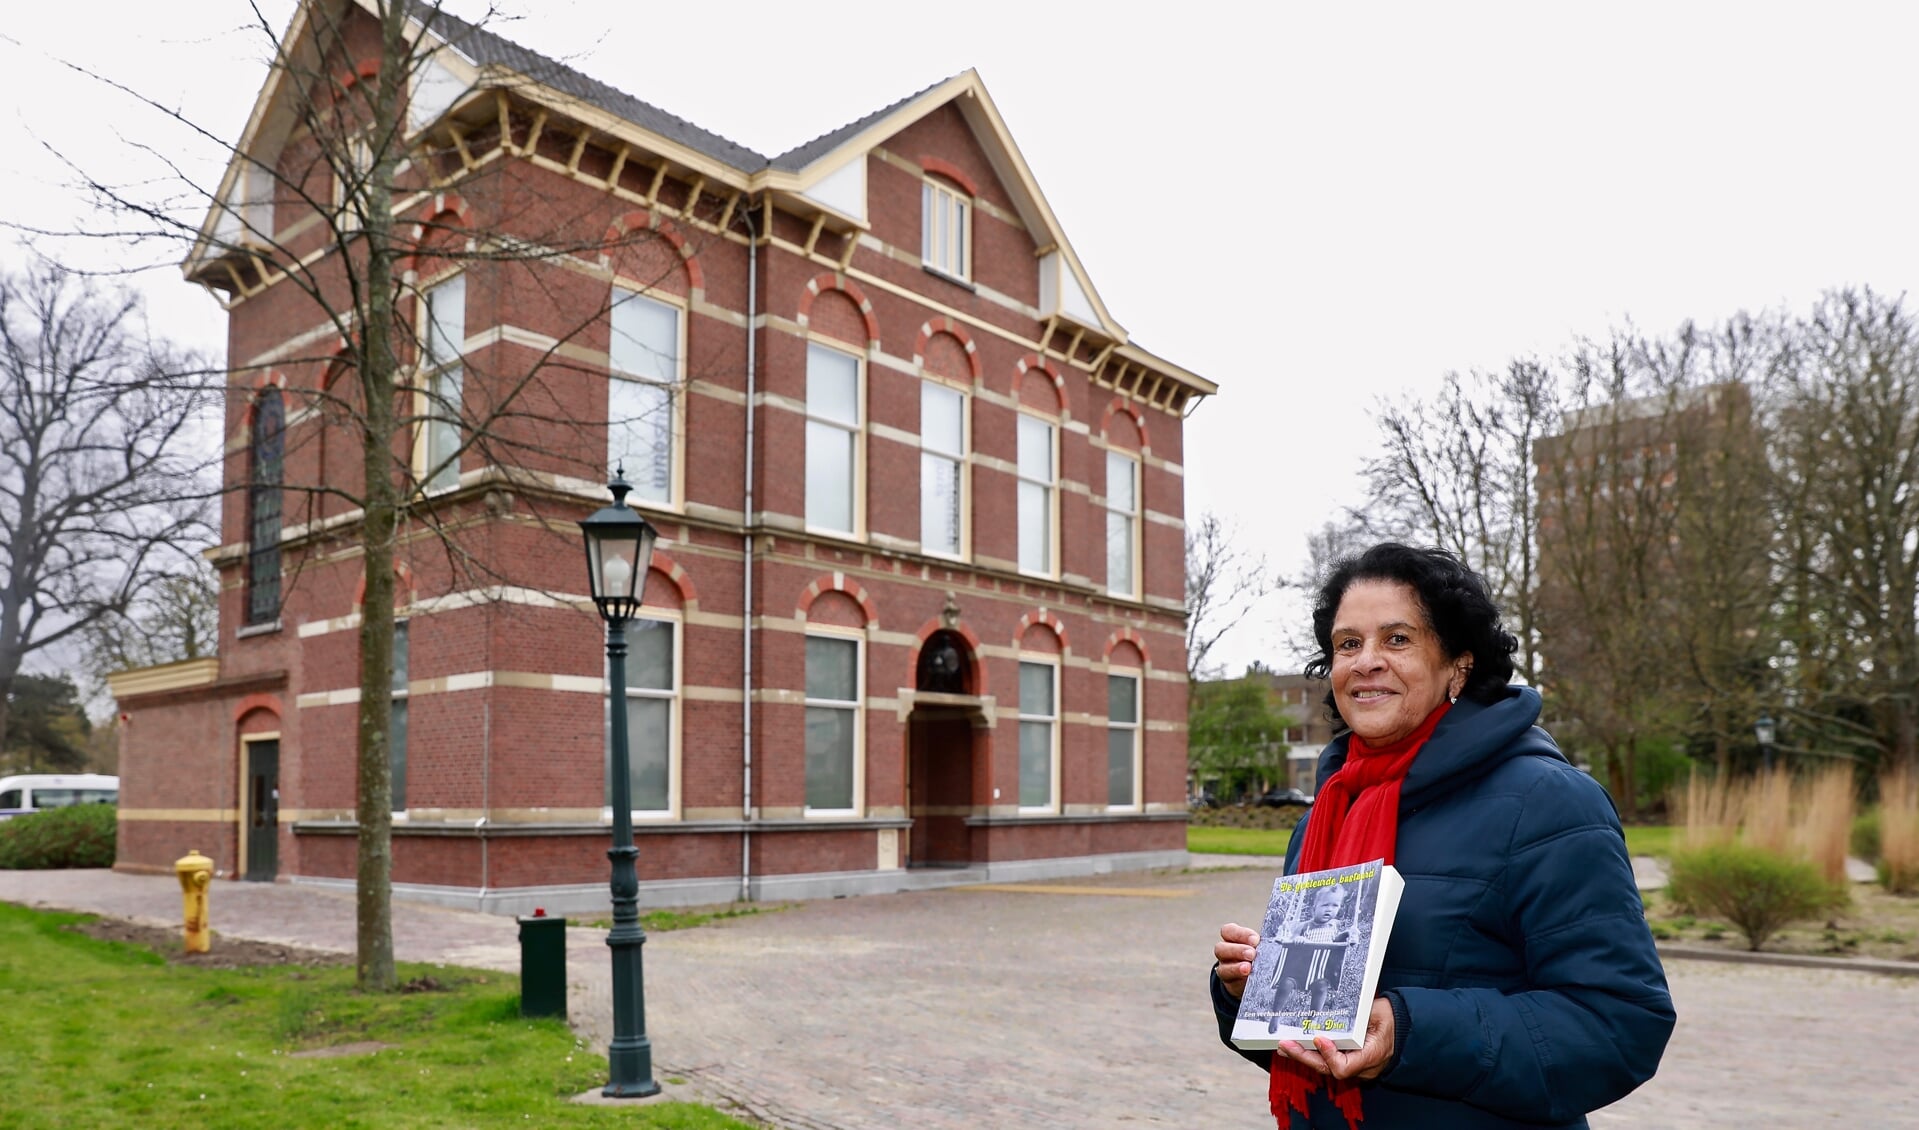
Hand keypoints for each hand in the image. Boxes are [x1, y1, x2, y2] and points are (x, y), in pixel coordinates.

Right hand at [1213, 922, 1258, 999]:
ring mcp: (1225, 968)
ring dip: (1236, 967)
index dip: (1240, 934)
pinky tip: (1249, 978)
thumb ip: (1261, 943)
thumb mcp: (1258, 944)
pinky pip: (1230, 982)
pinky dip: (1240, 979)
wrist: (1255, 975)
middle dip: (1238, 950)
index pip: (1228, 931)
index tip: (1255, 940)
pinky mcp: (1229, 983)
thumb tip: (1272, 943)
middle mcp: (1224, 952)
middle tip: (1252, 954)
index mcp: (1231, 937)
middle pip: (1221, 948)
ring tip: (1248, 968)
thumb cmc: (1258, 953)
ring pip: (1223, 967)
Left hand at [1278, 997, 1394, 1081]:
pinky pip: (1327, 1063)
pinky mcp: (1349, 1062)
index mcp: (1373, 1055)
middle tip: (1286, 1044)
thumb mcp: (1380, 1012)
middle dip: (1305, 1057)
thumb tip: (1340, 1011)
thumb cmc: (1392, 1019)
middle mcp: (1363, 1068)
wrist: (1403, 1029)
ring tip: (1284, 1046)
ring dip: (1303, 1057)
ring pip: (1325, 1068)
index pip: (1345, 1066)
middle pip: (1329, 1069)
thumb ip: (1361, 1014)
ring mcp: (1356, 1068)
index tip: (1318, 1039)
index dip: (1329, 1056)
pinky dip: (1311, 1055)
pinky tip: (1296, 1046)